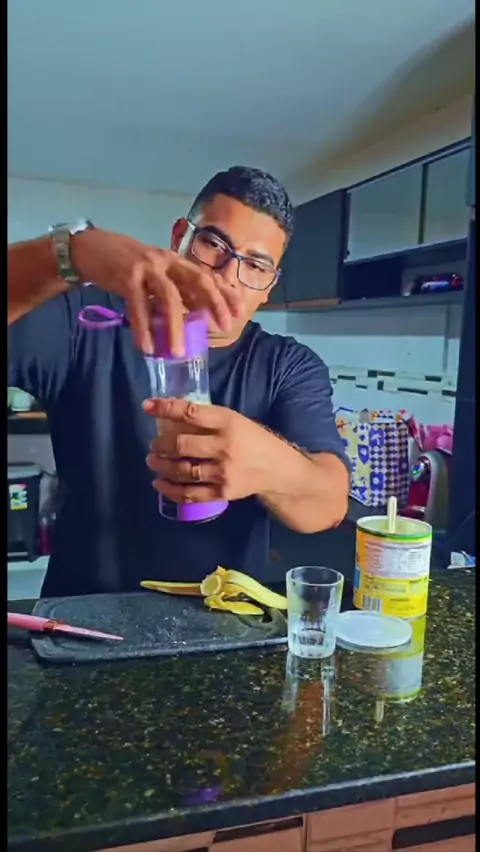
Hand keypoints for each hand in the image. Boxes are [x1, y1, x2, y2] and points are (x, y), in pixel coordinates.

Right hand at [72, 227, 242, 353]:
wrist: (89, 248)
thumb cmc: (125, 265)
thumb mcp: (156, 274)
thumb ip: (175, 289)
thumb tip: (196, 313)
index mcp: (176, 261)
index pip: (207, 275)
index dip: (225, 292)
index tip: (239, 311)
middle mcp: (166, 261)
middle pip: (198, 280)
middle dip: (214, 303)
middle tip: (224, 327)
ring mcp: (147, 268)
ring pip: (169, 298)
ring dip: (176, 327)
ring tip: (178, 352)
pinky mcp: (126, 277)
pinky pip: (139, 307)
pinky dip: (143, 329)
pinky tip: (147, 347)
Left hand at [144, 398, 272, 503]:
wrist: (278, 470)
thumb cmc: (253, 440)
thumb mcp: (236, 421)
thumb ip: (208, 420)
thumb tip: (172, 416)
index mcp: (228, 422)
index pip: (191, 413)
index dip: (166, 408)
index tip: (147, 406)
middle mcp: (224, 447)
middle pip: (182, 445)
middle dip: (161, 445)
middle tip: (153, 445)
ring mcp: (222, 472)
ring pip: (182, 470)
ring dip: (162, 466)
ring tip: (153, 461)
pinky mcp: (222, 492)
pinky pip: (190, 494)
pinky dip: (171, 490)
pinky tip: (160, 484)